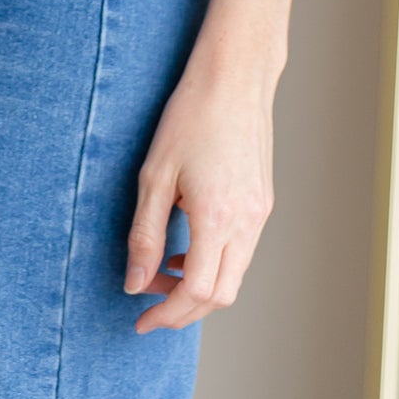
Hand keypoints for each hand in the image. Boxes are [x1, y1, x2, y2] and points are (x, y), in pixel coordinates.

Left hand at [124, 56, 276, 331]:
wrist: (234, 79)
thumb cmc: (190, 118)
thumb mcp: (154, 176)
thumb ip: (145, 235)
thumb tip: (135, 284)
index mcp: (218, 218)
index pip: (198, 293)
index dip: (168, 314)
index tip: (140, 320)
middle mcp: (247, 222)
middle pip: (221, 296)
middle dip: (184, 310)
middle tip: (150, 304)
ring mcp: (260, 213)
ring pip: (235, 276)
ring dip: (200, 287)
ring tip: (164, 272)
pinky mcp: (263, 202)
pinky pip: (242, 251)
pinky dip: (215, 263)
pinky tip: (188, 246)